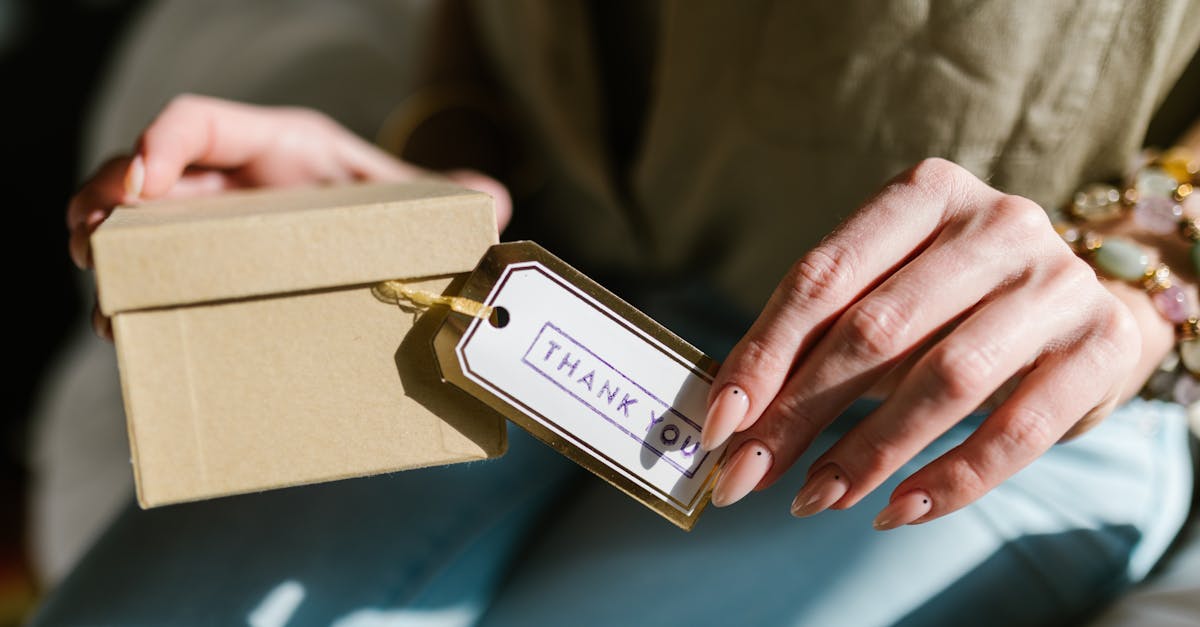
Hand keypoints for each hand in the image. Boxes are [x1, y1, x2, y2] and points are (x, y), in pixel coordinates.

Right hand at [67, 94, 510, 338]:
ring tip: (99, 295)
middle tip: (88, 244)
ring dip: (107, 245)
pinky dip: (135, 290)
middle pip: (150, 168)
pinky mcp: (216, 259)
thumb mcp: (417, 201)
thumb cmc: (398, 209)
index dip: (159, 142)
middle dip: (106, 197)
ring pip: (142, 219)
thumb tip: (493, 204)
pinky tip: (124, 326)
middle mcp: (240, 174)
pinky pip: (162, 265)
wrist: (395, 239)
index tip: (138, 183)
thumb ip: (451, 199)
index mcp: (281, 144)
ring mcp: (221, 218)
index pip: (201, 121)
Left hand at [701, 158, 1146, 528]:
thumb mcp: (888, 295)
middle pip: (875, 329)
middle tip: (747, 476)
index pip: (824, 276)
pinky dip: (950, 479)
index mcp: (926, 193)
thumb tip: (734, 413)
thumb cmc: (959, 303)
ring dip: (867, 451)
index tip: (721, 423)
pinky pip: (1017, 431)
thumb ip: (821, 338)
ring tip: (814, 498)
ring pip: (945, 379)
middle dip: (800, 412)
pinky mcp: (1101, 347)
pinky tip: (896, 510)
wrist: (1096, 304)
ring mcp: (1057, 283)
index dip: (764, 353)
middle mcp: (996, 223)